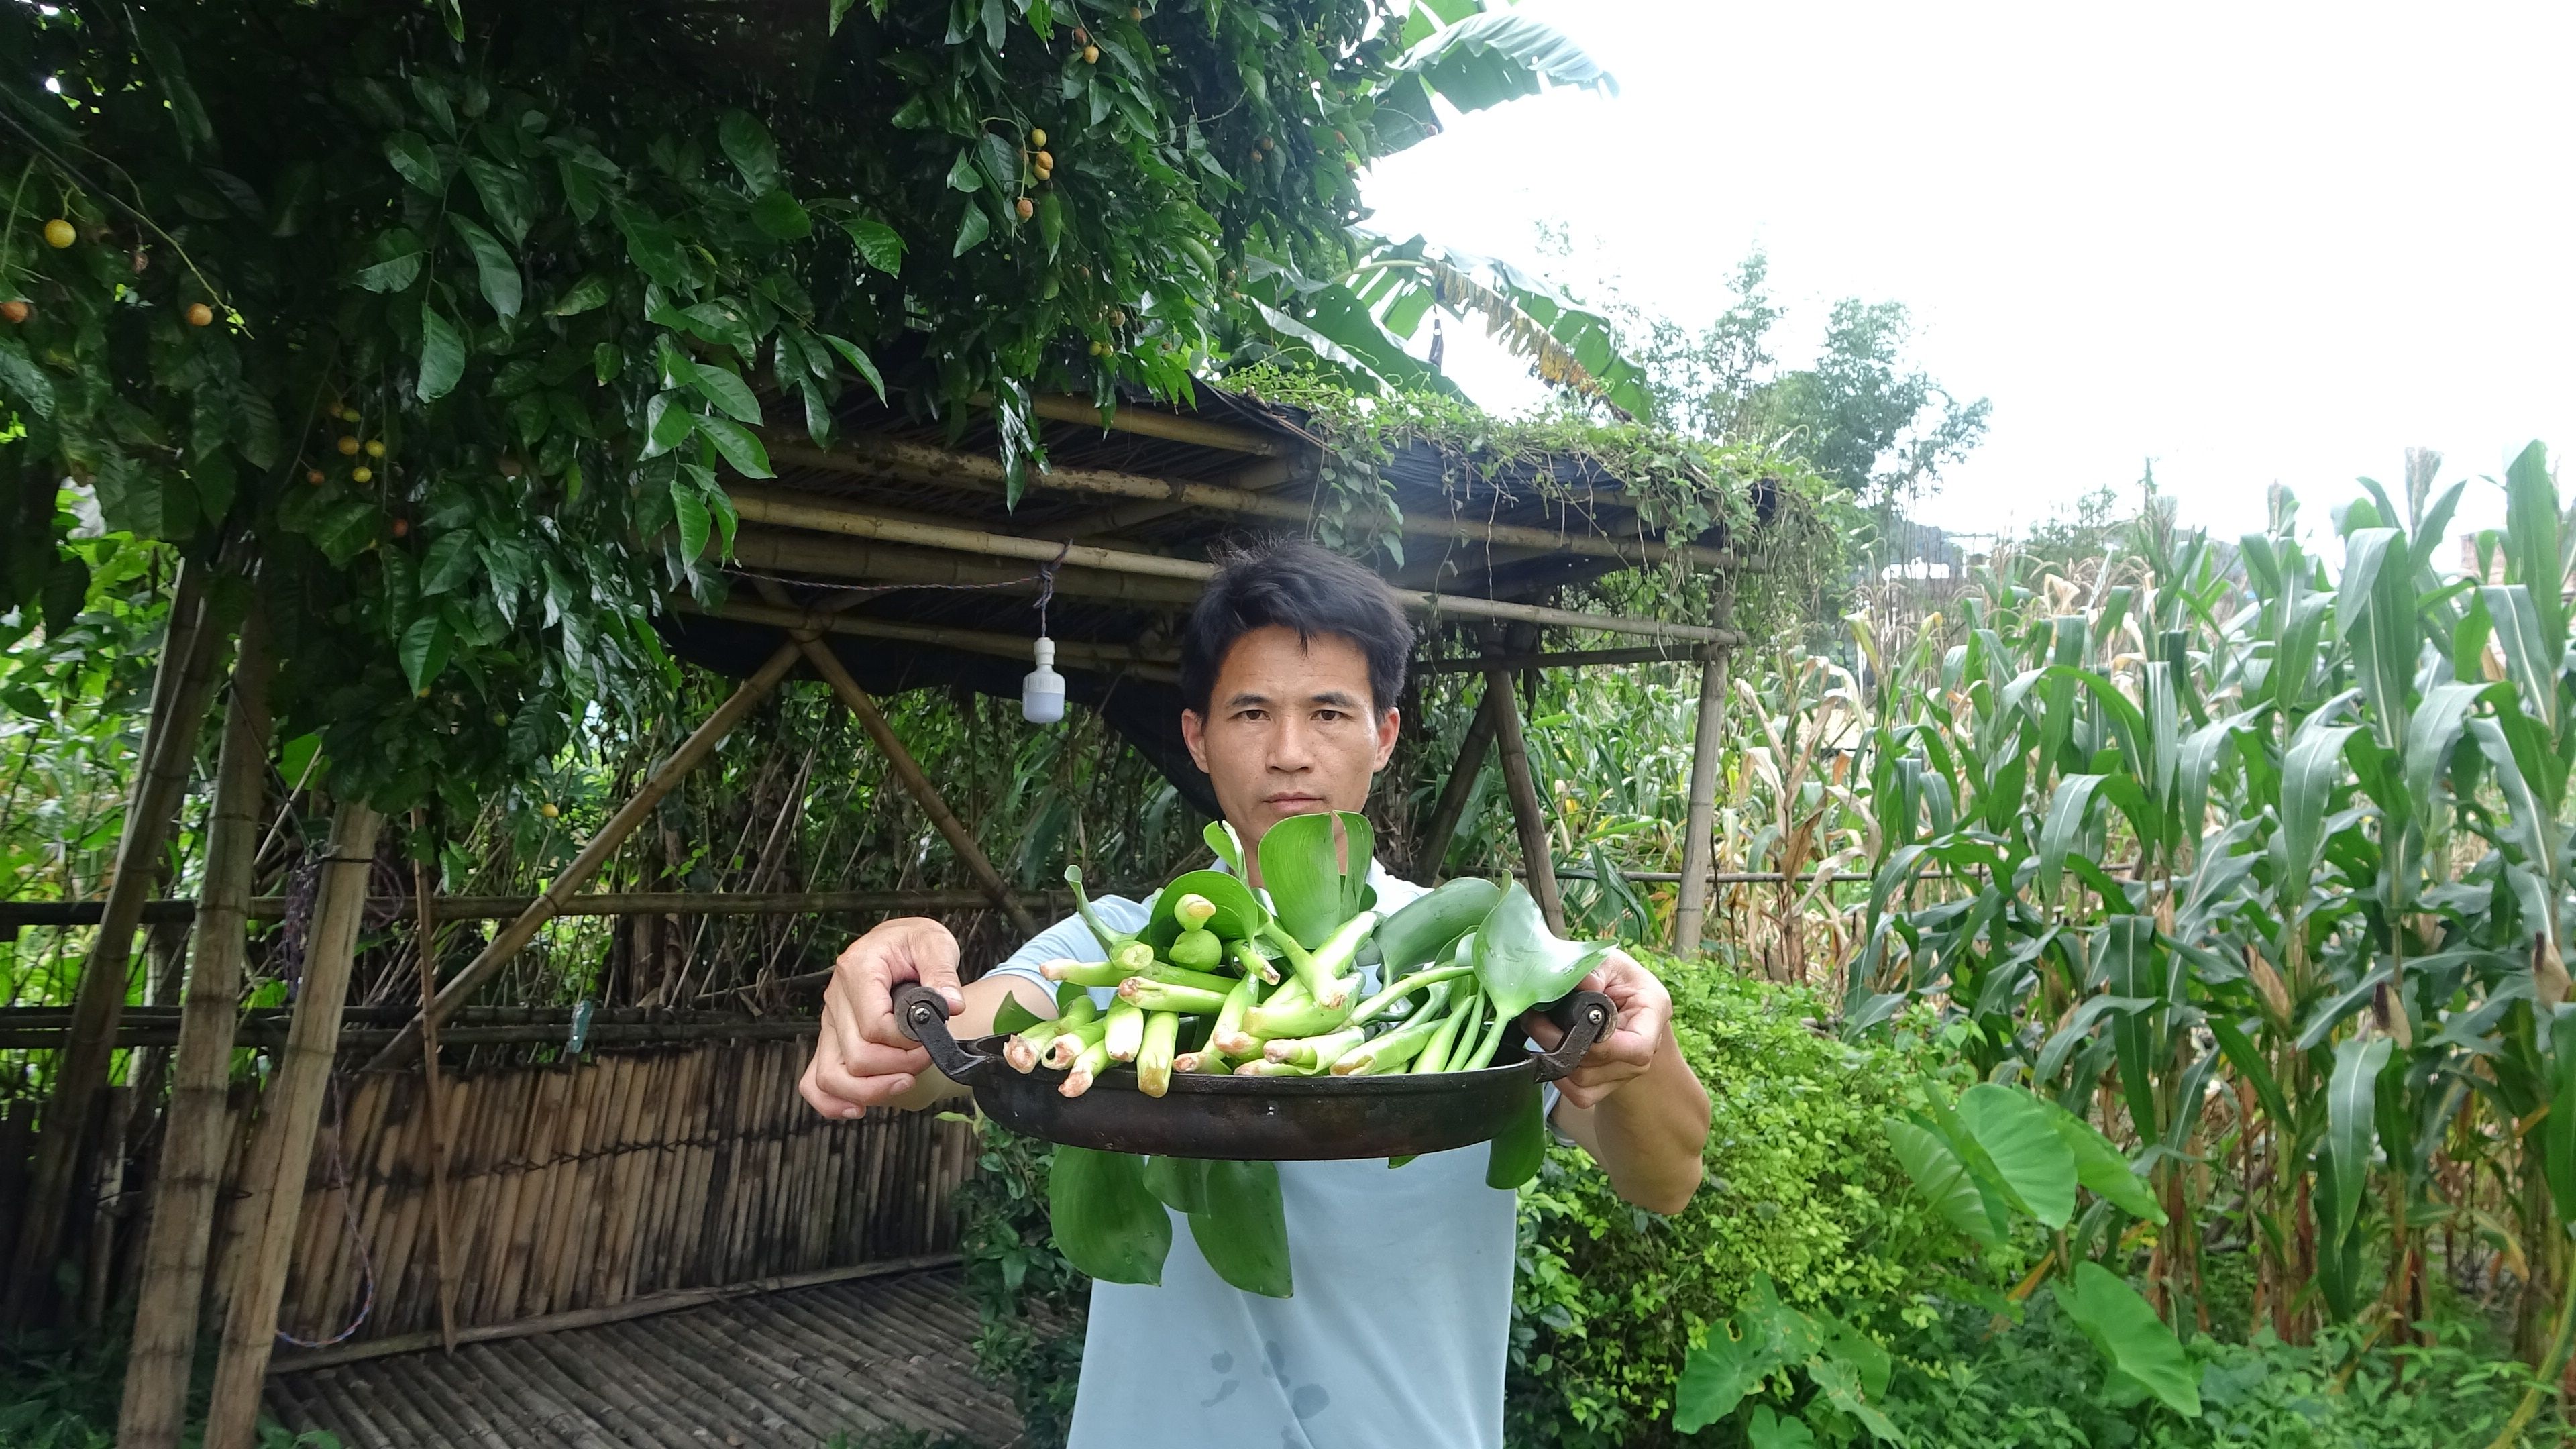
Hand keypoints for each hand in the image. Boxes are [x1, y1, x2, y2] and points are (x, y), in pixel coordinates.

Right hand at [799, 917, 962, 1118]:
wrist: (899, 943)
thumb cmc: (914, 943)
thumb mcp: (934, 943)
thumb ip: (942, 972)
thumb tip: (951, 1005)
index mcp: (857, 970)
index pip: (874, 1026)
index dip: (906, 1044)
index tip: (931, 1041)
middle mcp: (835, 998)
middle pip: (856, 1057)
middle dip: (898, 1068)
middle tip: (927, 1058)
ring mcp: (828, 1023)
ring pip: (830, 1076)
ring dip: (870, 1090)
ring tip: (903, 1083)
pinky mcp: (829, 1041)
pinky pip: (814, 1081)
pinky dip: (832, 1101)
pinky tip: (859, 1108)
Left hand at [1521, 949, 1673, 1110]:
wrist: (1622, 1000)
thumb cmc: (1617, 977)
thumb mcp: (1609, 962)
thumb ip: (1595, 970)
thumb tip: (1582, 983)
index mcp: (1652, 1014)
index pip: (1636, 1047)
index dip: (1600, 1044)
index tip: (1567, 1023)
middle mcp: (1644, 1051)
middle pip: (1601, 1066)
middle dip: (1561, 1044)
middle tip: (1536, 1019)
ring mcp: (1626, 1072)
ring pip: (1585, 1083)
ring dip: (1554, 1058)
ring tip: (1539, 1029)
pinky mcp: (1607, 1085)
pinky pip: (1581, 1096)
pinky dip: (1559, 1079)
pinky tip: (1550, 1053)